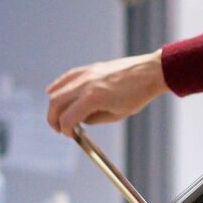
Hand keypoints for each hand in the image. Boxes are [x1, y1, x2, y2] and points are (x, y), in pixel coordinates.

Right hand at [46, 51, 166, 133]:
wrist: (150, 72)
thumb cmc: (137, 95)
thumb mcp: (116, 115)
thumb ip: (94, 119)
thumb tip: (80, 120)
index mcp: (92, 98)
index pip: (67, 118)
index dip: (65, 130)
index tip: (69, 134)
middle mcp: (85, 84)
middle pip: (55, 103)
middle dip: (53, 119)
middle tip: (59, 128)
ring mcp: (86, 74)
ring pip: (57, 89)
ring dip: (54, 104)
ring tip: (58, 115)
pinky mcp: (89, 68)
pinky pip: (66, 78)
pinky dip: (58, 87)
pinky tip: (53, 93)